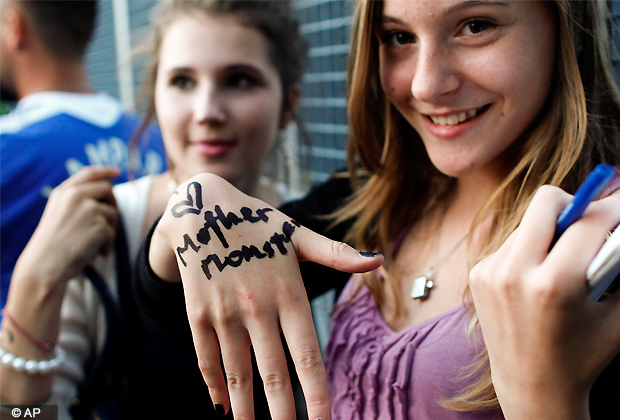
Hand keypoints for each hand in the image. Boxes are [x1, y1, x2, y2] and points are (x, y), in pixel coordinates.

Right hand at [15, 166, 119, 286]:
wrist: (45, 265)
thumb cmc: (53, 245)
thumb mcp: (60, 214)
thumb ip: (78, 201)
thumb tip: (107, 191)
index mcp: (63, 192)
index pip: (89, 173)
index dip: (105, 171)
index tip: (117, 171)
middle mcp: (76, 195)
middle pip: (107, 189)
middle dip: (112, 204)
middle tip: (108, 223)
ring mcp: (89, 208)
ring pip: (113, 213)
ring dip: (109, 230)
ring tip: (95, 244)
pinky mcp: (99, 224)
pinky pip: (113, 232)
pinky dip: (108, 245)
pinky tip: (98, 253)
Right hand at [150, 173, 383, 419]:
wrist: (201, 208)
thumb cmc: (257, 224)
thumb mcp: (297, 234)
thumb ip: (335, 253)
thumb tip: (377, 260)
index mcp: (288, 293)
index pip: (308, 356)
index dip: (318, 395)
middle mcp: (256, 307)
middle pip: (274, 374)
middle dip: (284, 415)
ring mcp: (223, 312)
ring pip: (238, 374)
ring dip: (246, 410)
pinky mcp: (197, 313)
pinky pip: (207, 358)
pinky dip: (214, 386)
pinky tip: (221, 407)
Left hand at [469, 186, 619, 419]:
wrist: (532, 386)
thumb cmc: (585, 352)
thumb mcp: (616, 311)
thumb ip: (617, 262)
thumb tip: (616, 221)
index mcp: (555, 285)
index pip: (591, 220)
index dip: (614, 208)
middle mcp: (515, 273)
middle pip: (547, 200)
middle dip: (576, 202)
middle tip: (593, 219)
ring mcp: (491, 272)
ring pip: (528, 221)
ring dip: (552, 229)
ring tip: (565, 258)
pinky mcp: (478, 274)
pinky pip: (511, 242)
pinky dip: (530, 247)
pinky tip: (538, 274)